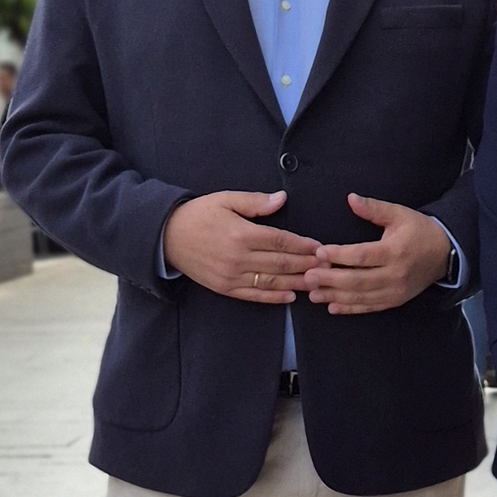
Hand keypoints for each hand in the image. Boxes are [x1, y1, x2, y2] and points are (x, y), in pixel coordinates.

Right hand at [162, 191, 320, 303]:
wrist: (167, 236)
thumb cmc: (198, 214)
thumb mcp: (226, 199)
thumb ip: (255, 202)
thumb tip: (282, 198)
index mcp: (241, 233)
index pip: (281, 240)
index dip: (303, 245)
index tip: (321, 248)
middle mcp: (238, 257)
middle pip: (281, 263)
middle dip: (307, 265)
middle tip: (329, 267)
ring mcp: (231, 276)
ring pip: (271, 282)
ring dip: (297, 283)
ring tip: (317, 283)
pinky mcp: (224, 288)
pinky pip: (254, 295)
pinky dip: (274, 298)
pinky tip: (291, 296)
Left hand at [304, 194, 452, 314]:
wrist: (446, 253)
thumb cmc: (419, 230)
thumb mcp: (399, 214)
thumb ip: (374, 208)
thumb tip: (351, 198)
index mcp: (395, 251)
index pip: (363, 256)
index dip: (340, 255)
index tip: (319, 252)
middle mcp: (395, 274)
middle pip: (358, 280)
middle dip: (330, 279)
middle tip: (308, 276)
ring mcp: (395, 291)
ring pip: (361, 297)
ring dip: (335, 296)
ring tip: (313, 294)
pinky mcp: (395, 301)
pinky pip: (370, 307)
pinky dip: (350, 308)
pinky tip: (332, 307)